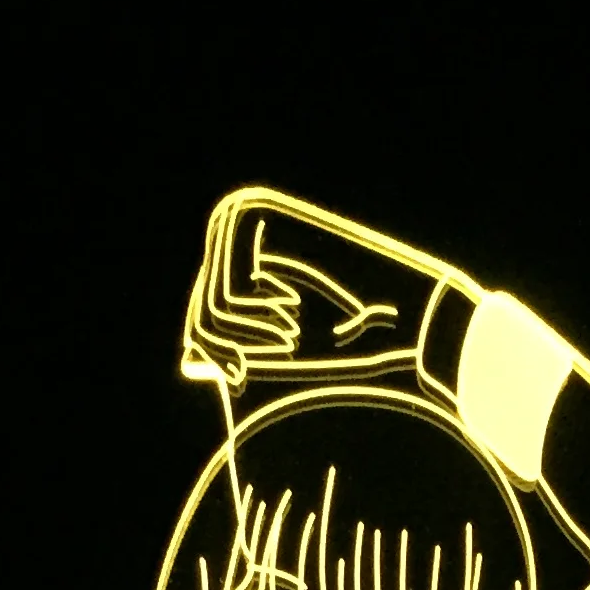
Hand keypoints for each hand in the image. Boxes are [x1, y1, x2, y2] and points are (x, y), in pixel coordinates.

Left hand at [181, 189, 460, 393]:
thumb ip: (233, 351)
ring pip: (208, 310)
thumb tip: (187, 360)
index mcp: (239, 256)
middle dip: (227, 350)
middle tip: (270, 356)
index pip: (199, 317)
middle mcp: (232, 226)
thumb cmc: (350, 342)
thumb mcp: (279, 354)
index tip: (242, 376)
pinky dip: (258, 321)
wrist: (402, 318)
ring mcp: (238, 215)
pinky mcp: (249, 214)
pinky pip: (223, 299)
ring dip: (250, 338)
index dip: (215, 358)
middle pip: (198, 314)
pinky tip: (293, 309)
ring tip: (291, 331)